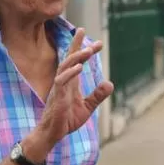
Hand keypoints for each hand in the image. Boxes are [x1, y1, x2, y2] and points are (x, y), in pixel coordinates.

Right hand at [37, 28, 113, 144]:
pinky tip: (79, 67)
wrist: (53, 133)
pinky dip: (70, 73)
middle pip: (69, 58)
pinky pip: (61, 81)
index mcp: (71, 82)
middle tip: (84, 31)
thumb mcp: (87, 107)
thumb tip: (110, 83)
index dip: (86, 51)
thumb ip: (97, 96)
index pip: (78, 62)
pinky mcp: (57, 96)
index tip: (99, 43)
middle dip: (77, 44)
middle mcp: (64, 81)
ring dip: (76, 57)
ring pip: (65, 66)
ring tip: (88, 50)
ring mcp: (59, 87)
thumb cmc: (66, 120)